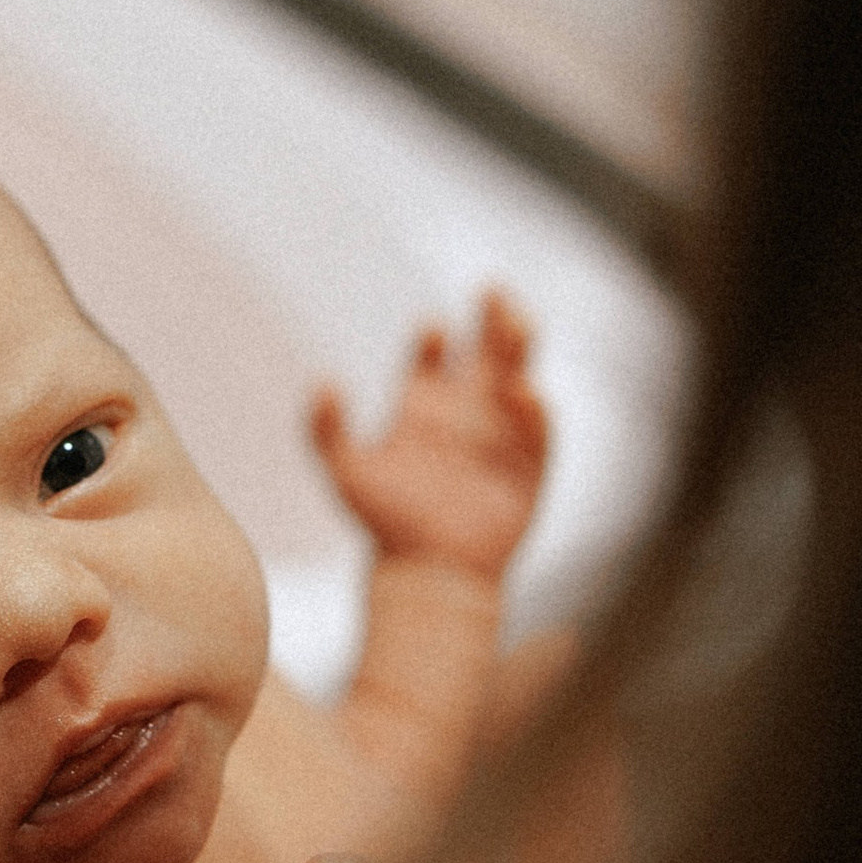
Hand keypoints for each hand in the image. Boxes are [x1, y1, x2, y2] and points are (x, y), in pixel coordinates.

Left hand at [311, 290, 547, 581]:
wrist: (429, 572)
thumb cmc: (385, 520)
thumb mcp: (347, 473)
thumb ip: (326, 430)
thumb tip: (323, 382)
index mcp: (424, 402)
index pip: (431, 353)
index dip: (432, 337)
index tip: (429, 327)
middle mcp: (467, 408)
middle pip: (486, 350)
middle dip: (493, 318)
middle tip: (493, 290)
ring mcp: (501, 433)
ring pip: (518, 375)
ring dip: (520, 347)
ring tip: (518, 322)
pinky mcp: (530, 464)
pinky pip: (538, 430)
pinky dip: (534, 408)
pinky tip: (524, 392)